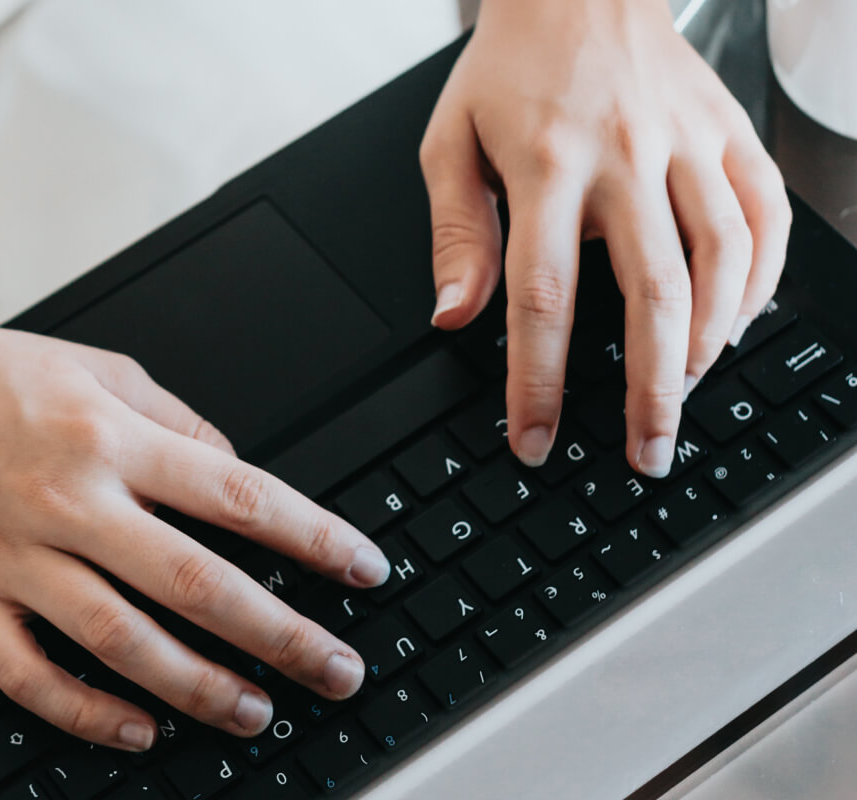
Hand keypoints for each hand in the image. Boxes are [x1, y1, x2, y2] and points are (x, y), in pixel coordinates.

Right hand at [0, 311, 388, 750]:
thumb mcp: (93, 366)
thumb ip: (173, 417)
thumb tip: (237, 467)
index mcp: (109, 437)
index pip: (237, 495)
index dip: (313, 538)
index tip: (363, 569)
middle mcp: (68, 499)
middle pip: (195, 583)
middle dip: (280, 634)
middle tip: (336, 670)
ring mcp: (12, 556)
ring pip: (121, 641)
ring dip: (198, 686)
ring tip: (255, 711)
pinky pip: (28, 674)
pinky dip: (86, 711)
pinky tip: (137, 729)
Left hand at [422, 0, 790, 476]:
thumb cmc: (510, 68)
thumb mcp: (450, 141)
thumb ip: (456, 233)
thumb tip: (454, 317)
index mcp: (546, 166)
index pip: (543, 298)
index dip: (539, 382)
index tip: (534, 439)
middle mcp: (625, 158)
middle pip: (648, 297)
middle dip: (649, 393)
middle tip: (645, 454)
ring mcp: (687, 144)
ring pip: (720, 262)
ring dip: (707, 346)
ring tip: (685, 398)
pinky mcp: (728, 133)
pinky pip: (764, 218)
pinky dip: (758, 282)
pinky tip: (735, 325)